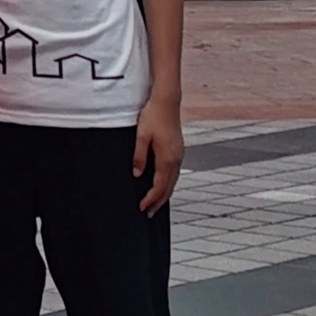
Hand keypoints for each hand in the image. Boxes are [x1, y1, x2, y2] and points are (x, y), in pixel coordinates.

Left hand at [132, 95, 182, 213]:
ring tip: (155, 204)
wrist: (167, 101)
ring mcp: (179, 154)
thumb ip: (139, 156)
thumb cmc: (152, 116)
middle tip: (148, 214)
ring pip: (173, 181)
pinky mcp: (178, 150)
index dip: (151, 199)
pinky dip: (168, 183)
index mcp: (167, 158)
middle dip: (158, 202)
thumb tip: (137, 175)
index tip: (142, 208)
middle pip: (168, 188)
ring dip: (164, 194)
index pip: (159, 186)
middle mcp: (176, 159)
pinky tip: (162, 184)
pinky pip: (174, 173)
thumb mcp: (141, 135)